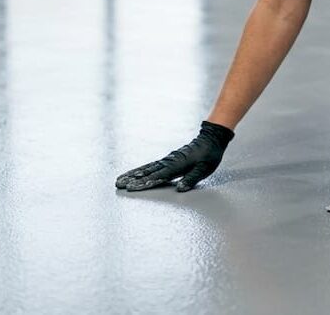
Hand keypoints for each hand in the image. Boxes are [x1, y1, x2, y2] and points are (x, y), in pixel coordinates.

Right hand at [115, 121, 233, 192]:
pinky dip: (141, 169)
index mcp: (178, 165)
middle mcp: (169, 161)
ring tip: (120, 179)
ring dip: (133, 174)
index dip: (144, 183)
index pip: (158, 177)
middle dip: (132, 179)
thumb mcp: (205, 169)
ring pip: (147, 167)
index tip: (131, 188)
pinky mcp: (168, 159)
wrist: (211, 139)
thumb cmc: (210, 155)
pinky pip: (152, 165)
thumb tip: (180, 189)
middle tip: (118, 184)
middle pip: (147, 171)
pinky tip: (135, 173)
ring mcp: (168, 159)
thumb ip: (192, 179)